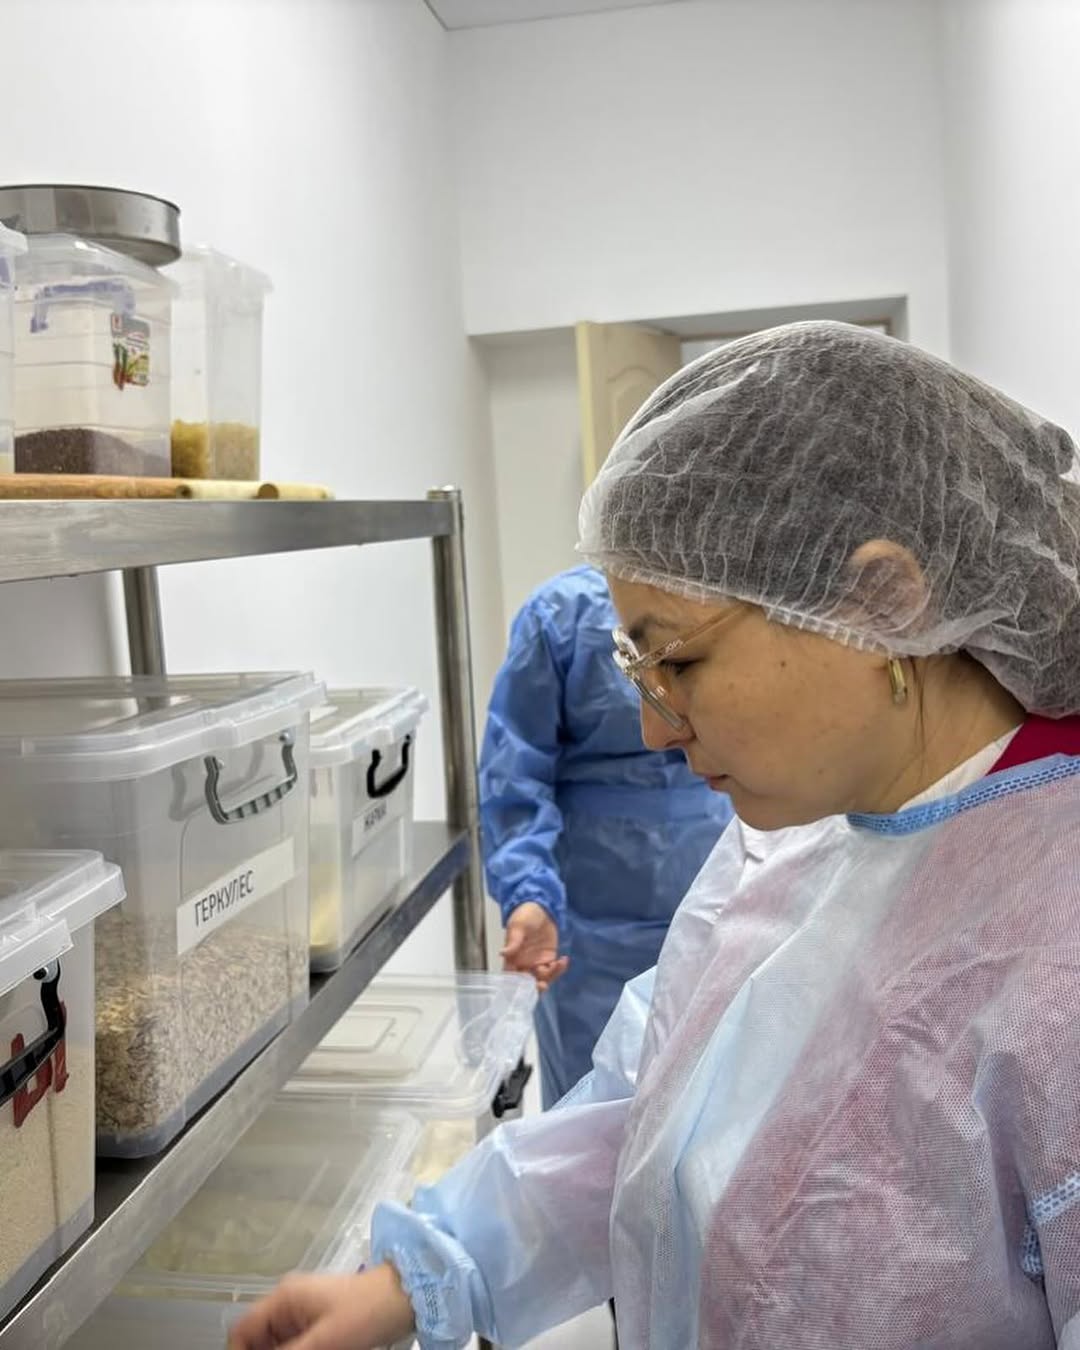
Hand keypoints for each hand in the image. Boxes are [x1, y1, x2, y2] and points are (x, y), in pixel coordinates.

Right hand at [227, 1265, 413, 1349]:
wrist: (405, 1297)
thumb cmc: (363, 1314)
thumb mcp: (323, 1342)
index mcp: (283, 1298)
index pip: (241, 1330)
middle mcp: (288, 1302)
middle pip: (258, 1341)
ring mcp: (304, 1312)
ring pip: (277, 1345)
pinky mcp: (319, 1323)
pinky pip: (296, 1344)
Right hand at [501, 901, 568, 992]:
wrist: (541, 908)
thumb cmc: (525, 915)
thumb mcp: (518, 926)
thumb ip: (512, 941)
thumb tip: (502, 953)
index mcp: (512, 958)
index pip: (511, 977)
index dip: (516, 986)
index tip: (525, 986)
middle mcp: (523, 964)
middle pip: (528, 983)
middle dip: (536, 987)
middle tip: (543, 984)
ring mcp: (537, 962)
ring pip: (543, 979)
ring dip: (551, 977)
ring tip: (558, 964)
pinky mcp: (549, 959)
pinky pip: (554, 970)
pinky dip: (560, 968)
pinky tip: (563, 960)